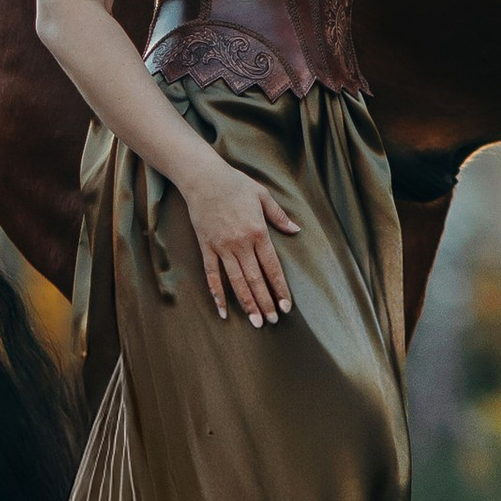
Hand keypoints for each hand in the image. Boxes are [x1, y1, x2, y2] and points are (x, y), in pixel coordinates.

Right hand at [183, 153, 299, 326]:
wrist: (203, 178)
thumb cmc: (235, 184)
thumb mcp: (263, 195)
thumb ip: (279, 216)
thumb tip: (296, 229)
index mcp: (258, 232)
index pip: (272, 267)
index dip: (280, 289)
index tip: (286, 306)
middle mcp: (241, 244)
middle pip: (256, 280)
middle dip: (265, 302)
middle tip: (272, 321)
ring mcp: (222, 247)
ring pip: (236, 282)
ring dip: (247, 303)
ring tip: (255, 322)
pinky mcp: (206, 248)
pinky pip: (212, 276)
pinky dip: (217, 294)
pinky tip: (224, 310)